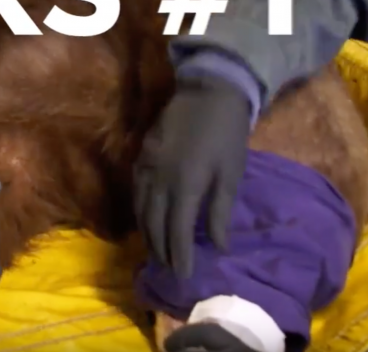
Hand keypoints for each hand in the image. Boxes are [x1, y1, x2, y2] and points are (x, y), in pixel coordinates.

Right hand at [133, 75, 252, 278]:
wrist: (208, 93)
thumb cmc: (227, 135)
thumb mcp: (231, 174)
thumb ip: (220, 212)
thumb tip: (219, 246)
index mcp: (185, 185)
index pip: (176, 230)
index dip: (179, 255)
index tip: (183, 275)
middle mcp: (159, 179)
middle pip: (154, 224)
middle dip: (161, 250)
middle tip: (168, 269)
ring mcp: (147, 166)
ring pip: (140, 209)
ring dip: (147, 234)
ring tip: (156, 252)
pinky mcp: (142, 155)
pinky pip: (135, 191)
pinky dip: (139, 211)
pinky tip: (145, 220)